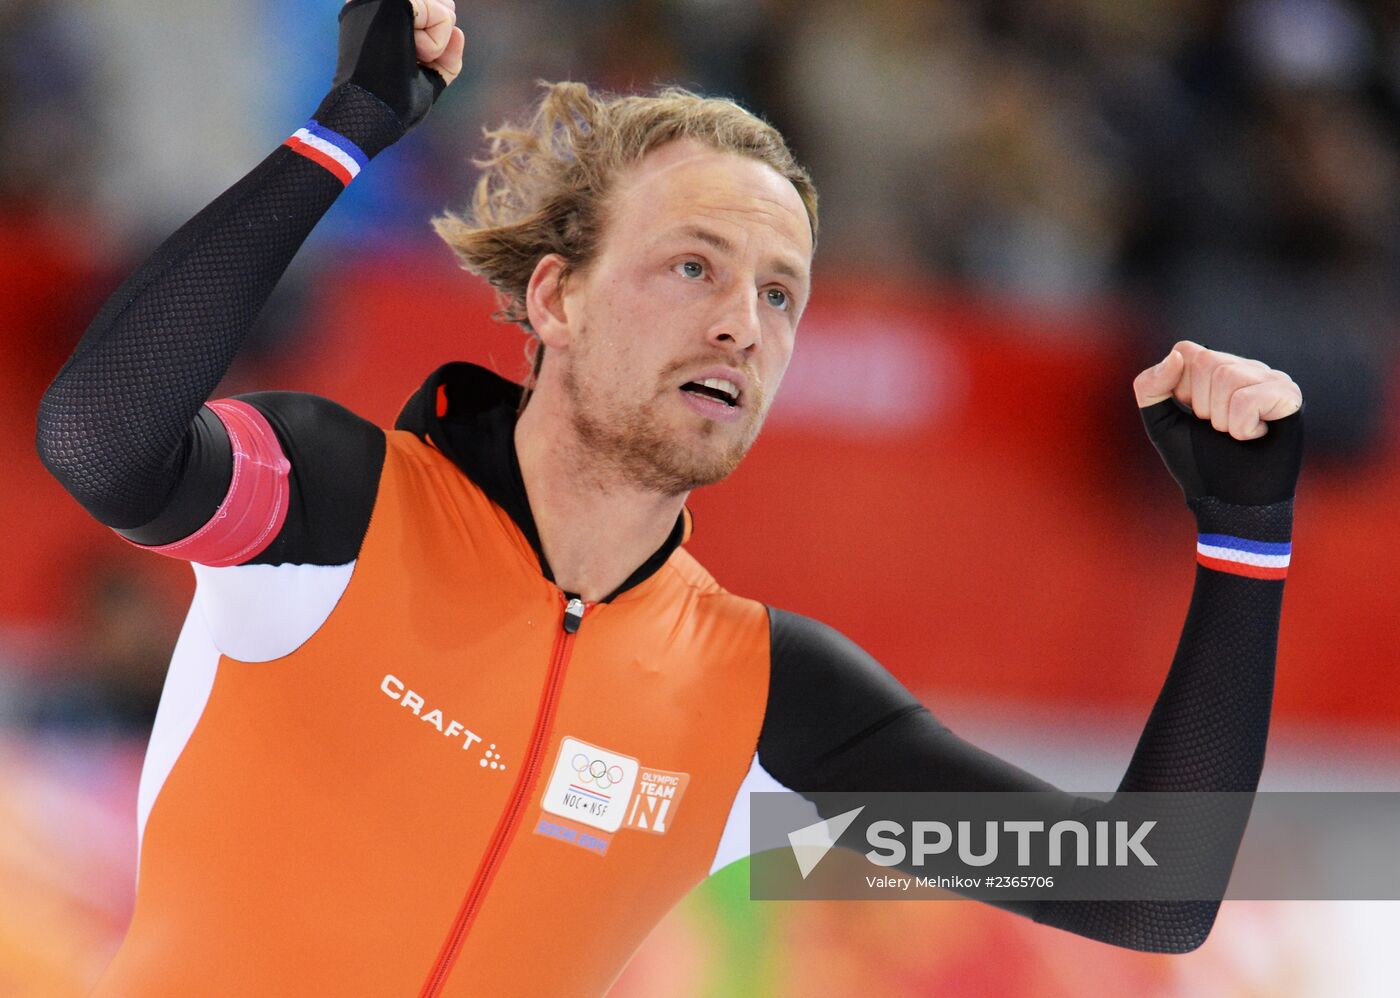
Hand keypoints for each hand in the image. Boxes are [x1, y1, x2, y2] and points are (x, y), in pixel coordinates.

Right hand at [335, 0, 465, 130]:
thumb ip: (445, 56)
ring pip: (445, 9)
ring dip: (436, 44)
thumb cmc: (391, 102)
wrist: (371, 111)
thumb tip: (458, 32)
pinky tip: (411, 53)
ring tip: (407, 56)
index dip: (434, 42)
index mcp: (379, 14)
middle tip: (409, 58)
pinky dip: (436, 45)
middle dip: (439, 38)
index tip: (409, 61)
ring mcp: (383, 0)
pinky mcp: (394, 1)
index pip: (431, 12)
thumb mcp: (426, 76)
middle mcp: (378, 2)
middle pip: (443, 5)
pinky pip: (444, 16)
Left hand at [1134, 341, 1303, 504]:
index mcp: (1218, 370)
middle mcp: (1248, 368)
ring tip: (1236, 435)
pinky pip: (1248, 398)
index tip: (1193, 416)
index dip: (1180, 389)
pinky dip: (1242, 427)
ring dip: (1222, 420)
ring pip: (1227, 377)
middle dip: (1202, 406)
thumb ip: (1151, 387)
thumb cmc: (1199, 464)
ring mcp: (1272, 380)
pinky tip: (1256, 437)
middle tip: (1218, 430)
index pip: (1187, 351)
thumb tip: (1176, 356)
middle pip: (1207, 361)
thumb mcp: (1161, 424)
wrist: (1232, 504)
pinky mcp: (1291, 396)